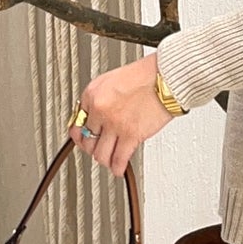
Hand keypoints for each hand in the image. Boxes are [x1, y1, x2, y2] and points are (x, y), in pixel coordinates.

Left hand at [71, 55, 172, 177]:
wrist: (165, 77)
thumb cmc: (146, 75)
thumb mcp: (112, 79)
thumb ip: (100, 98)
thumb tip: (96, 115)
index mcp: (93, 94)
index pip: (77, 122)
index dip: (81, 134)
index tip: (85, 139)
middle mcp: (100, 109)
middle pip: (87, 141)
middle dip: (93, 148)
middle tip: (100, 149)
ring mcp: (114, 124)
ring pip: (100, 154)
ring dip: (105, 160)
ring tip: (111, 160)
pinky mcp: (131, 135)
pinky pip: (118, 160)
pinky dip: (118, 168)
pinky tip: (119, 168)